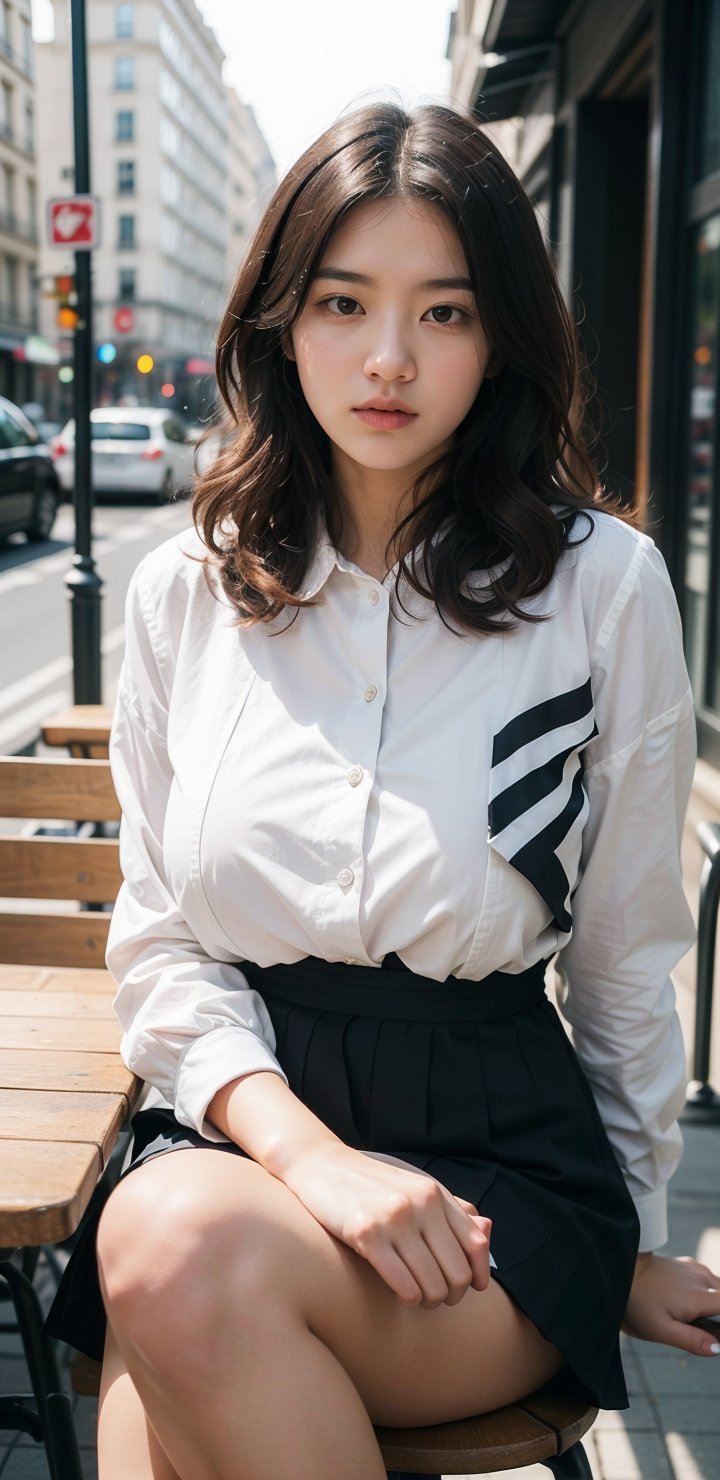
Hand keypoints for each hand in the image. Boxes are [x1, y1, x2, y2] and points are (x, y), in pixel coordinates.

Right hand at [281, 1141, 491, 1309]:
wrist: (319, 1164)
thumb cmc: (370, 1184)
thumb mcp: (414, 1187)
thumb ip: (451, 1209)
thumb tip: (488, 1229)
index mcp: (434, 1192)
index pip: (476, 1244)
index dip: (477, 1276)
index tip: (469, 1288)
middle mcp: (421, 1203)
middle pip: (458, 1272)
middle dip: (451, 1295)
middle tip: (436, 1297)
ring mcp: (394, 1218)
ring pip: (433, 1285)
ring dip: (428, 1302)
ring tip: (417, 1298)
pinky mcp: (366, 1234)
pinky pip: (405, 1286)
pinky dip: (408, 1299)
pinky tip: (399, 1294)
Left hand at [622, 1252, 719, 1355]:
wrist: (621, 1271)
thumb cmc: (638, 1304)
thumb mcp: (661, 1330)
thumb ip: (691, 1340)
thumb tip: (718, 1349)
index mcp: (699, 1297)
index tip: (716, 1332)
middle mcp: (702, 1279)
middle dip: (718, 1316)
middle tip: (698, 1328)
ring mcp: (695, 1268)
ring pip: (718, 1289)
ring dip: (714, 1304)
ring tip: (690, 1318)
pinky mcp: (688, 1264)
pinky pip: (707, 1281)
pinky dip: (706, 1293)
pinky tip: (687, 1303)